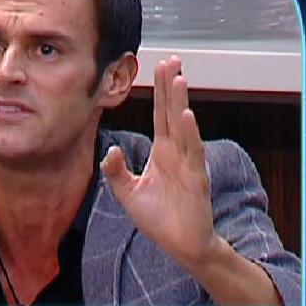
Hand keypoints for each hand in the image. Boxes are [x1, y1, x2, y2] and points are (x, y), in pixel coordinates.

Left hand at [100, 55, 215, 267]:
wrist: (181, 245)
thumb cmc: (160, 219)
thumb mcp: (128, 193)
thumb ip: (116, 171)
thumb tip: (109, 150)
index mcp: (163, 153)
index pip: (161, 115)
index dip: (160, 91)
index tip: (160, 67)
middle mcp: (177, 153)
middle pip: (173, 113)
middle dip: (172, 86)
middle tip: (172, 60)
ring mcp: (189, 164)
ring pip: (183, 127)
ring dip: (181, 103)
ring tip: (179, 78)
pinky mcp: (196, 180)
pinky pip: (193, 153)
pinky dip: (190, 134)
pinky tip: (186, 116)